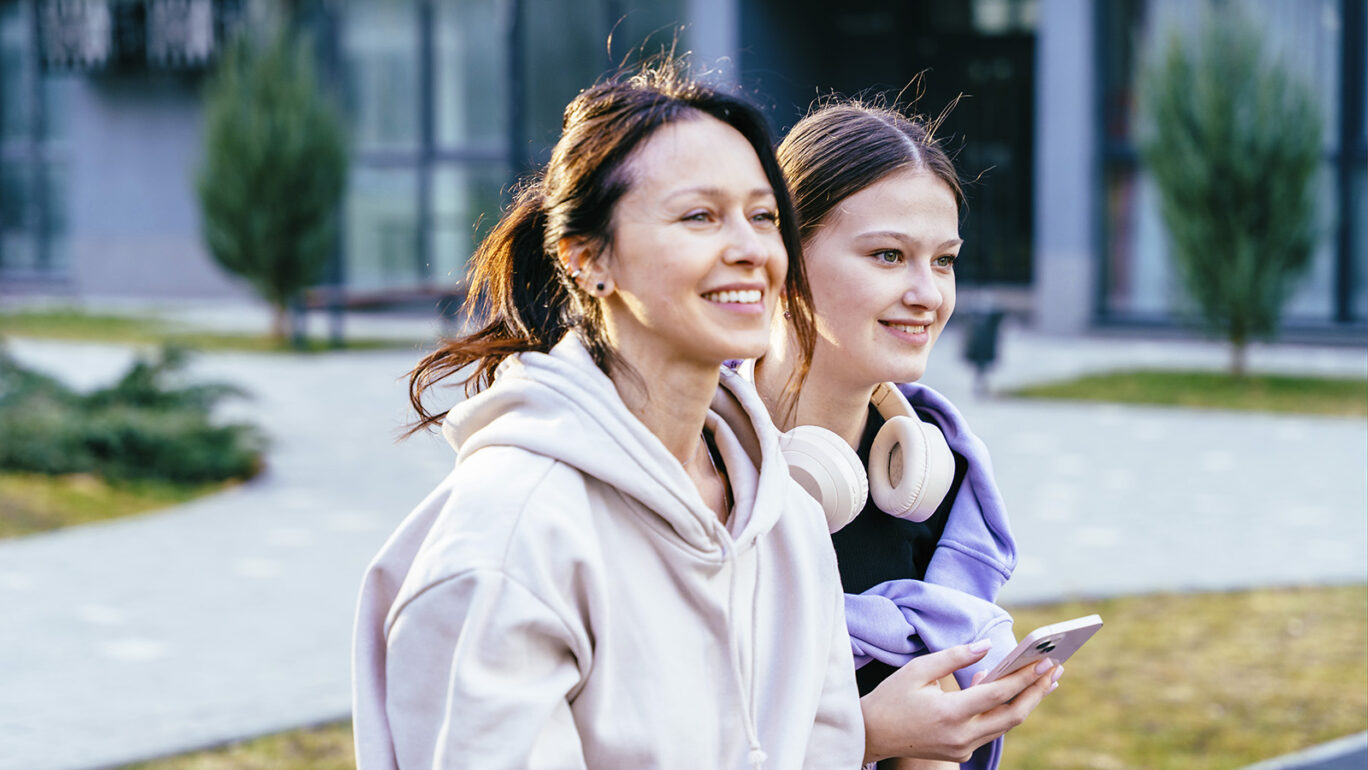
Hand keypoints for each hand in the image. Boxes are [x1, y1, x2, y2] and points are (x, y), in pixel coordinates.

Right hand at [860, 642, 1060, 763]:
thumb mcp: (918, 670)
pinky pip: (989, 730)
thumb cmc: (892, 697)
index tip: (1045, 662)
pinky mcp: (960, 753)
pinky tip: (1008, 691)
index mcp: (950, 713)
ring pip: (1005, 725)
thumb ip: (954, 657)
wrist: (871, 735)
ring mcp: (962, 748)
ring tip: (1044, 681)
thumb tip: (986, 647)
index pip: (998, 694)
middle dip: (1037, 692)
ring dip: (1025, 702)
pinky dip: (1002, 710)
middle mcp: (961, 736)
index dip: (1024, 677)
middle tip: (1055, 671)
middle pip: (1013, 716)